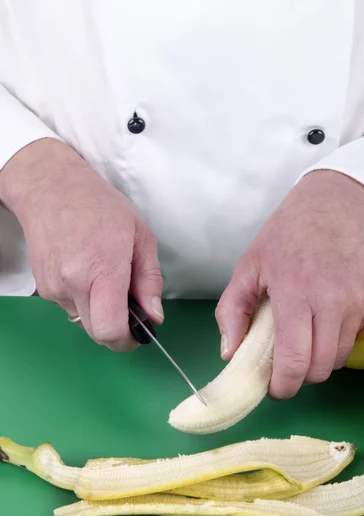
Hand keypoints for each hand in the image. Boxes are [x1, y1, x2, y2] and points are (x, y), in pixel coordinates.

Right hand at [0, 139, 162, 351]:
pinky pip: (70, 308)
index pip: (110, 329)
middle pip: (97, 334)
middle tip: (128, 303)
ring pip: (84, 322)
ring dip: (100, 311)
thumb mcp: (141, 235)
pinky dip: (84, 299)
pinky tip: (86, 271)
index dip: (127, 340)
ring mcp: (54, 288)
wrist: (52, 190)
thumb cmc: (100, 207)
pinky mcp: (43, 289)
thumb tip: (154, 315)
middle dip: (117, 328)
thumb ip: (150, 279)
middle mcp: (73, 284)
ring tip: (104, 276)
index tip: (138, 331)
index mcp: (102, 269)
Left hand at [216, 170, 363, 398]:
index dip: (282, 384)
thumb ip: (233, 309)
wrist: (338, 203)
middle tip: (282, 366)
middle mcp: (332, 300)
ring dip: (318, 360)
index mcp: (295, 291)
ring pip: (339, 358)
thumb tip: (229, 353)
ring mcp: (358, 301)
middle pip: (320, 368)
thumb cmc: (288, 232)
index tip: (271, 386)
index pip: (295, 359)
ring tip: (301, 339)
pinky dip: (335, 339)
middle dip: (299, 377)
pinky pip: (353, 337)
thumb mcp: (249, 264)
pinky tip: (321, 317)